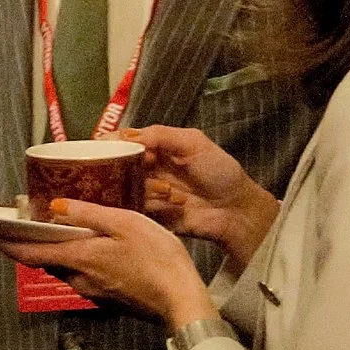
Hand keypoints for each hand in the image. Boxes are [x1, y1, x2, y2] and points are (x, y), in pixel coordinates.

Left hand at [0, 199, 215, 326]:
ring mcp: (94, 292)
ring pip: (66, 269)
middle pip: (47, 261)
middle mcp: (80, 279)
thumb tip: (54, 207)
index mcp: (79, 258)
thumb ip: (88, 214)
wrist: (182, 301)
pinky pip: (84, 276)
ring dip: (58, 252)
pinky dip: (79, 260)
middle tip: (29, 223)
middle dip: (34, 244)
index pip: (31, 254)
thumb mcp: (124, 223)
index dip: (9, 244)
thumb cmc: (156, 257)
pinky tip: (92, 247)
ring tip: (60, 230)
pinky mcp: (109, 298)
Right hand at [128, 124, 280, 273]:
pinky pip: (136, 208)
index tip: (113, 147)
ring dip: (148, 187)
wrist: (236, 209)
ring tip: (171, 190)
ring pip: (125, 187)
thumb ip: (159, 135)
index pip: (122, 141)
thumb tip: (126, 135)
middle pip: (117, 165)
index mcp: (155, 146)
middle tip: (148, 167)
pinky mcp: (149, 214)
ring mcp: (146, 192)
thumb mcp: (193, 142)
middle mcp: (146, 168)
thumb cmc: (220, 171)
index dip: (114, 143)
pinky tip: (175, 203)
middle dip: (127, 167)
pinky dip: (153, 204)